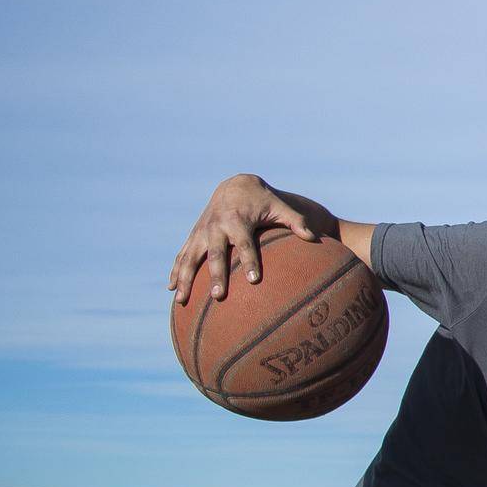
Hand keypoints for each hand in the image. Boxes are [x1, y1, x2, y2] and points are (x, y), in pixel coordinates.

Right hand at [168, 174, 318, 303]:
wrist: (235, 186)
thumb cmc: (263, 201)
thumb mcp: (280, 207)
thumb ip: (296, 222)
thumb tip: (314, 238)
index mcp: (238, 220)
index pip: (245, 245)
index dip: (250, 261)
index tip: (255, 281)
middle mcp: (216, 226)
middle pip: (215, 254)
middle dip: (216, 275)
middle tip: (218, 296)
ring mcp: (202, 231)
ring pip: (190, 257)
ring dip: (184, 278)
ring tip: (182, 300)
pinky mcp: (194, 235)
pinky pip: (182, 255)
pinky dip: (176, 271)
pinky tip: (172, 290)